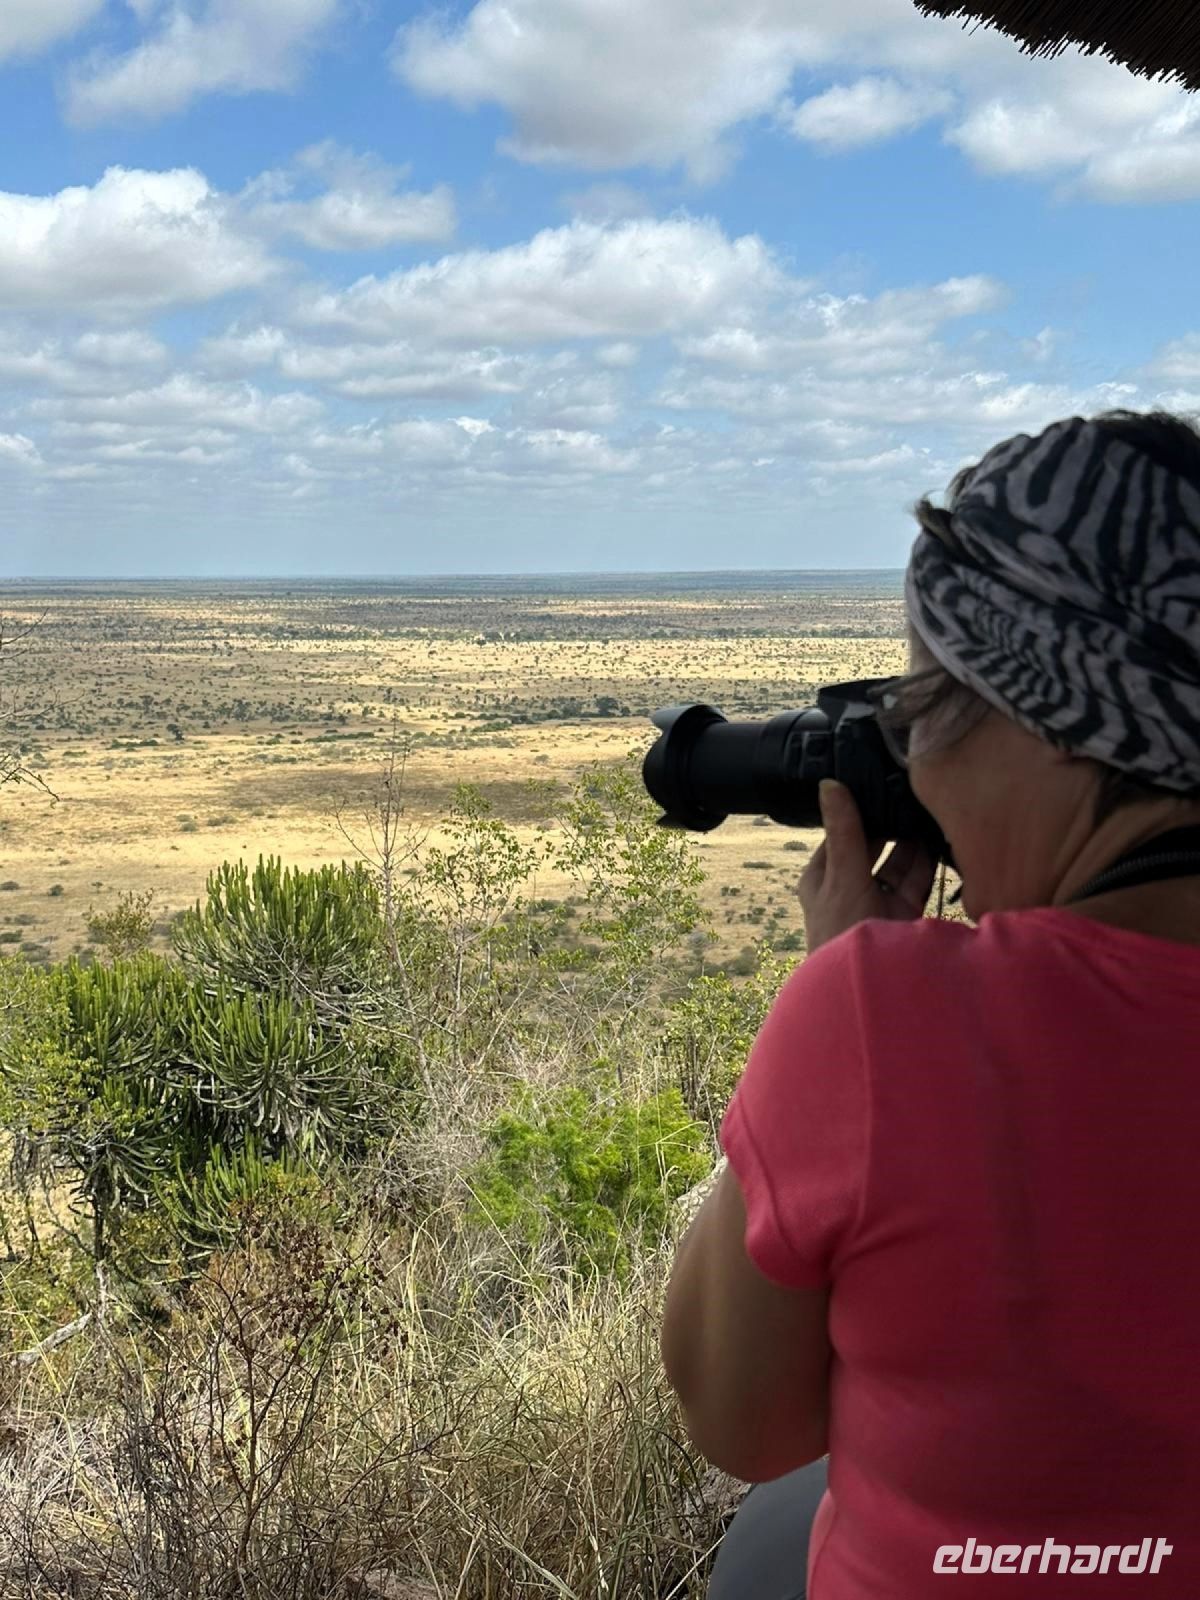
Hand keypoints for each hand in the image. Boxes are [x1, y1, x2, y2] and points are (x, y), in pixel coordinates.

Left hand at [797, 780, 937, 953]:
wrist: (871, 986)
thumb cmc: (843, 931)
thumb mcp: (842, 875)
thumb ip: (844, 831)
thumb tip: (829, 784)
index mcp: (823, 877)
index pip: (840, 833)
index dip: (858, 809)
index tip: (878, 782)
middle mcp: (850, 887)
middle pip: (871, 846)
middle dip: (889, 824)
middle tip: (910, 790)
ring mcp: (878, 901)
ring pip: (897, 862)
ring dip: (911, 840)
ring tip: (929, 808)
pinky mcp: (904, 914)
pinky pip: (916, 880)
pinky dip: (928, 862)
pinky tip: (941, 837)